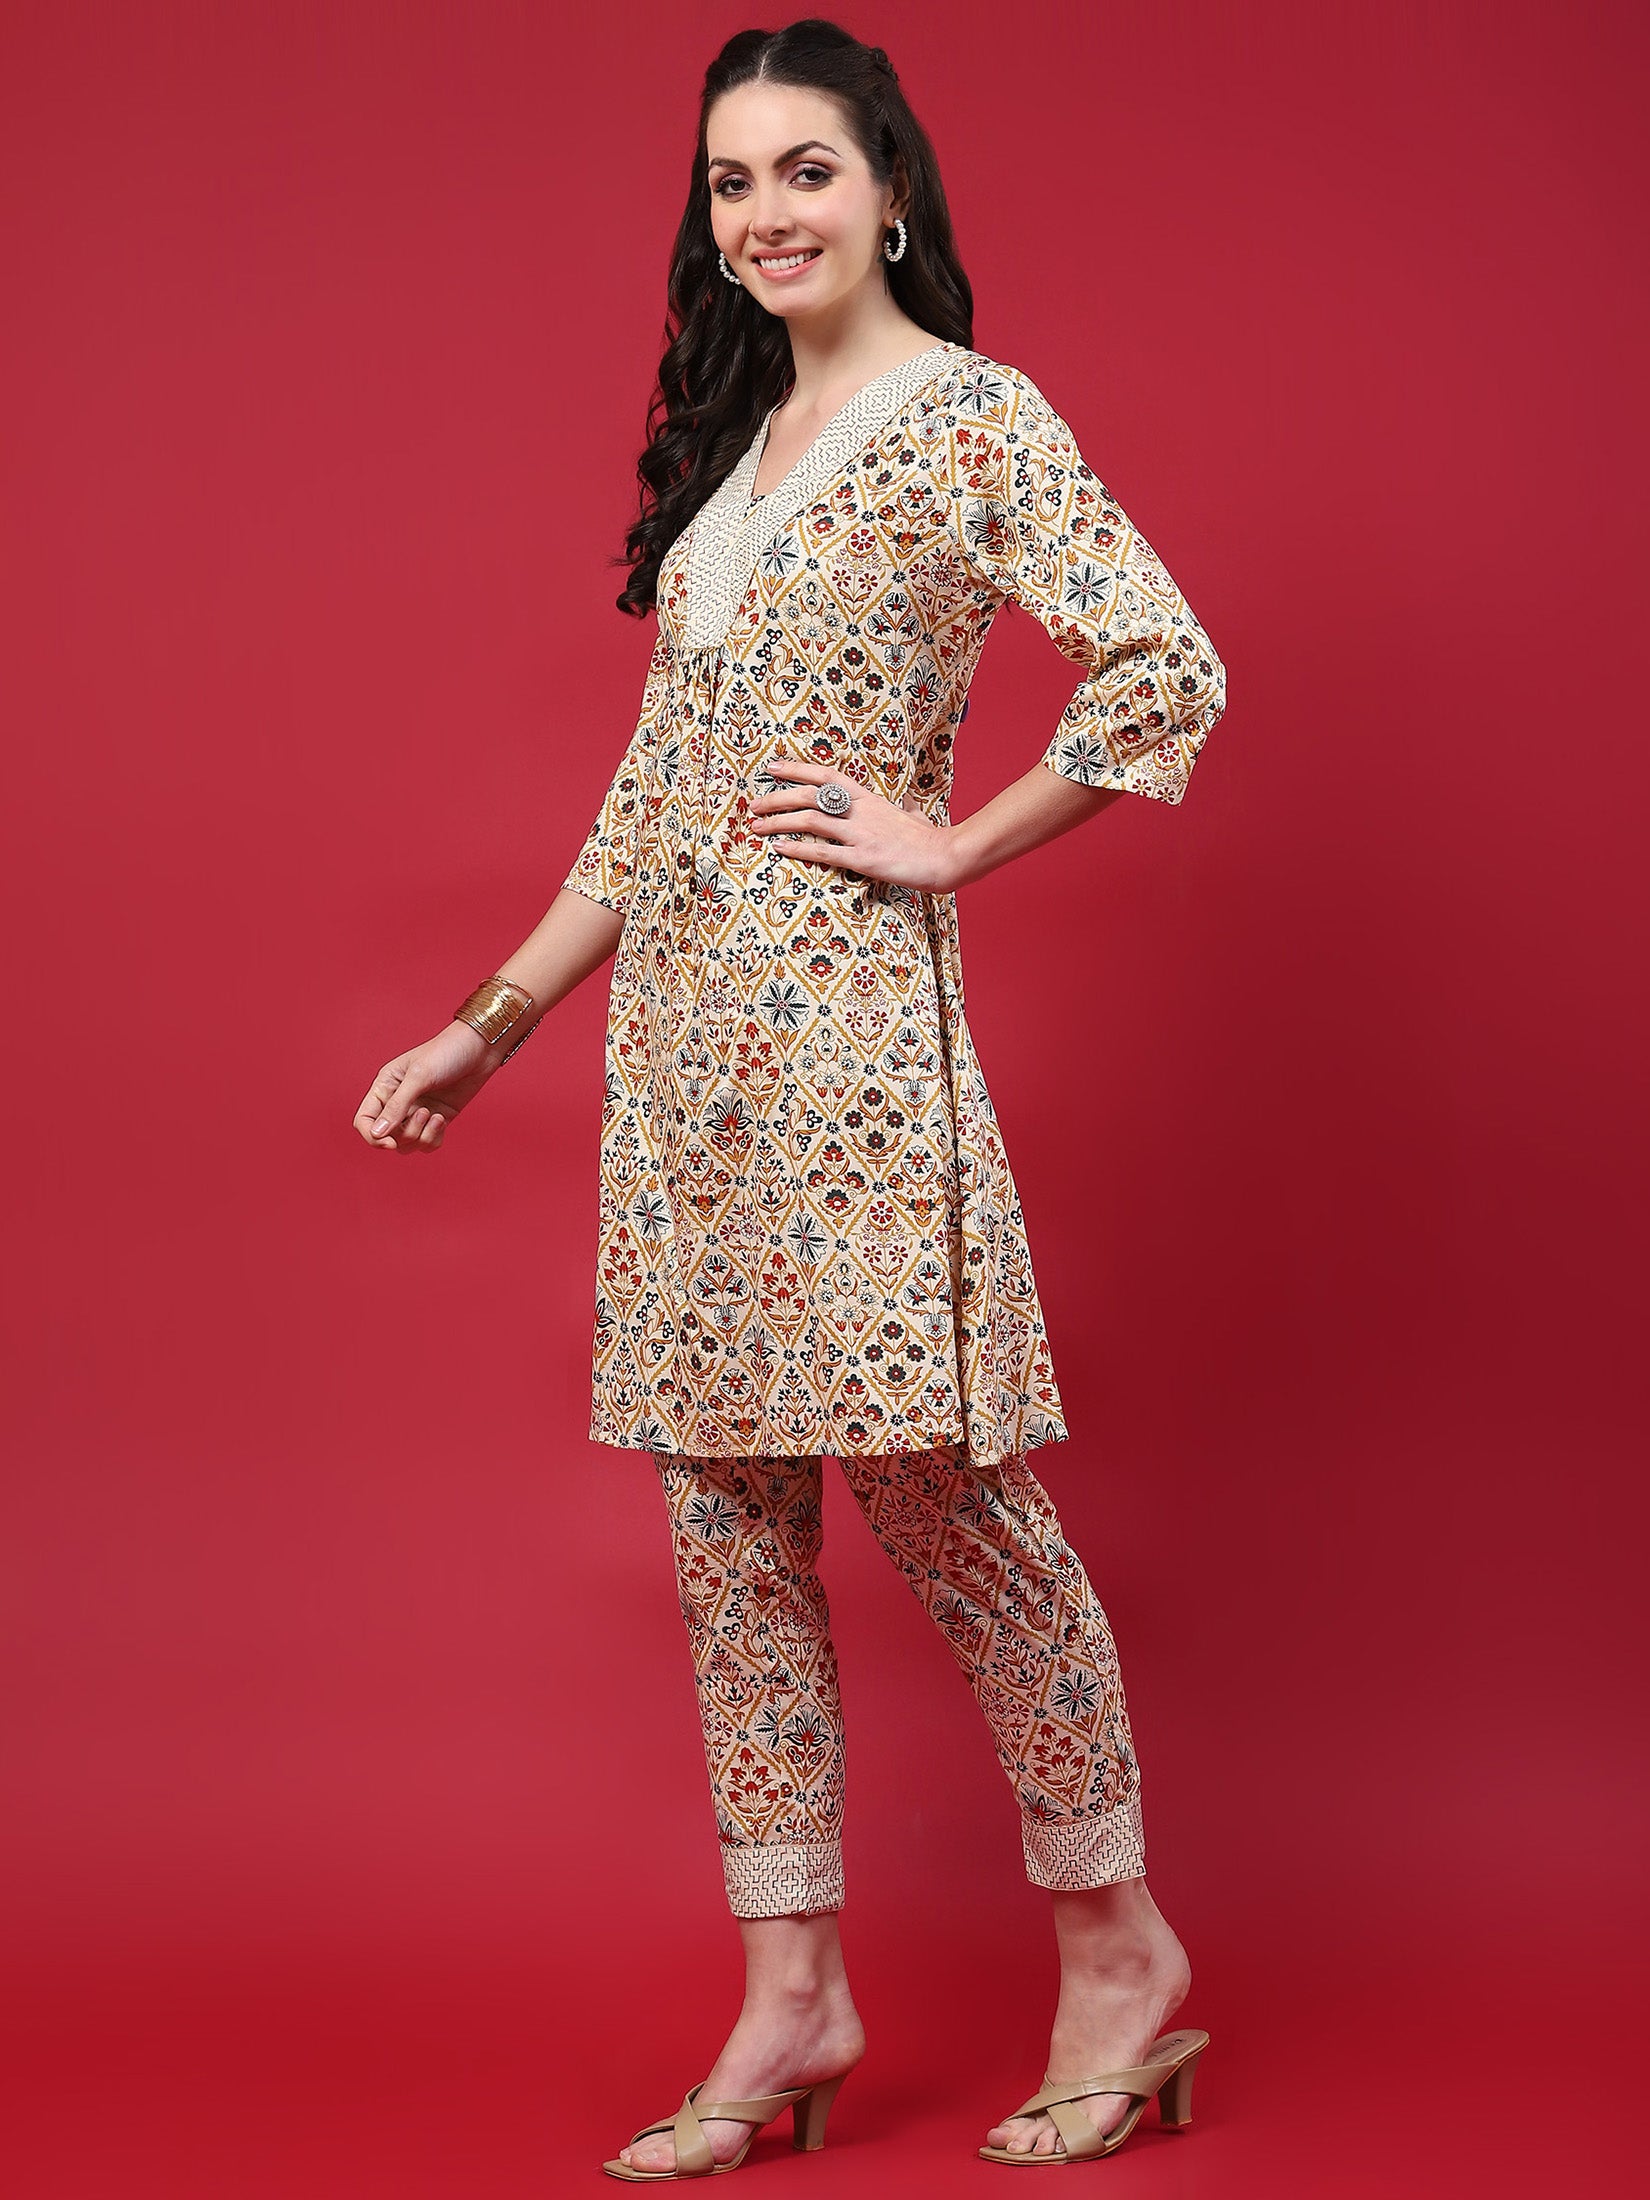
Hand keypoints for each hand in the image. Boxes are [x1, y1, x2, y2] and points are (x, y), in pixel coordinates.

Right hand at [352, 1018, 500, 1153]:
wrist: (479, 1049)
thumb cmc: (446, 1054)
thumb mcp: (419, 1077)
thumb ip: (397, 1106)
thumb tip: (377, 1134)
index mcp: (384, 1087)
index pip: (364, 1121)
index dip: (372, 1137)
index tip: (390, 1143)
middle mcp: (397, 1102)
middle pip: (386, 1137)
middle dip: (406, 1133)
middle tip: (425, 1113)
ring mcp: (417, 1112)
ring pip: (406, 1144)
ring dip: (421, 1136)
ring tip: (435, 1115)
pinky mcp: (437, 1119)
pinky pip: (426, 1144)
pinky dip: (433, 1138)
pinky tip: (443, 1119)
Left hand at [749, 754, 956, 891]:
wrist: (947, 856)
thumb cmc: (931, 839)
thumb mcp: (914, 816)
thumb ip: (906, 810)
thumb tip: (909, 807)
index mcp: (869, 798)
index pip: (826, 775)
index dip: (796, 769)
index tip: (772, 768)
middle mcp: (861, 811)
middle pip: (809, 796)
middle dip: (776, 798)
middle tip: (754, 804)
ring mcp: (861, 834)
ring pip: (810, 821)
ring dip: (778, 822)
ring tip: (756, 827)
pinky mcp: (863, 859)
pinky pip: (823, 852)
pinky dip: (798, 849)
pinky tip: (779, 849)